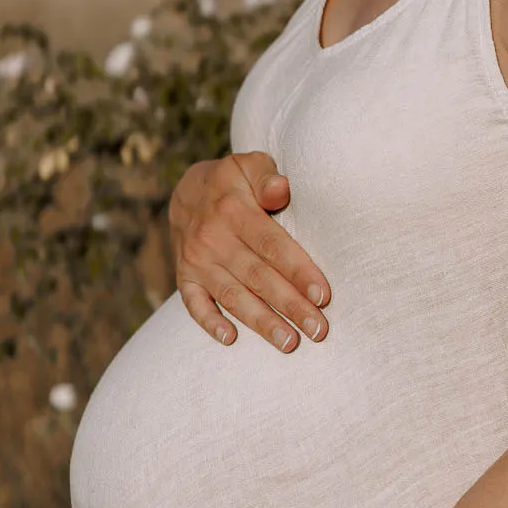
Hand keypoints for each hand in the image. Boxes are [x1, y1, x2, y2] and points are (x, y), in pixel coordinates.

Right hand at [169, 151, 330, 353]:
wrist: (185, 191)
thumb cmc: (232, 181)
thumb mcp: (248, 164)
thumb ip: (266, 176)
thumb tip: (281, 189)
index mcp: (234, 210)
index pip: (271, 245)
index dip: (298, 271)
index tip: (322, 296)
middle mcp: (213, 238)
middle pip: (258, 277)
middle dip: (290, 306)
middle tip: (318, 330)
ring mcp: (196, 260)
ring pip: (233, 296)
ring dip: (261, 322)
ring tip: (289, 343)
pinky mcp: (185, 277)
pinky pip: (194, 304)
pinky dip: (209, 322)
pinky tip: (230, 339)